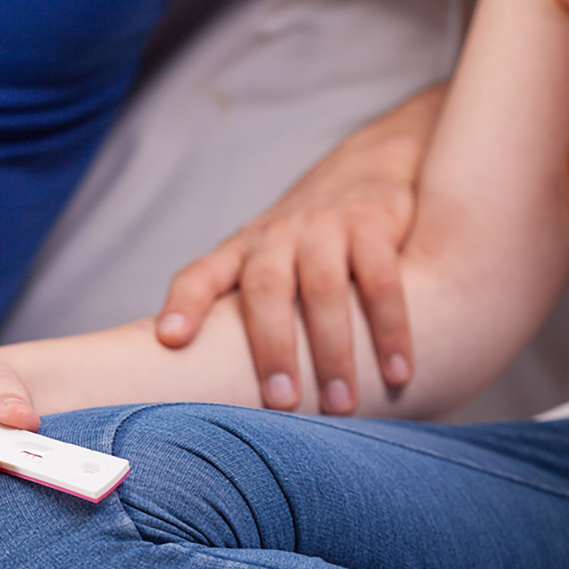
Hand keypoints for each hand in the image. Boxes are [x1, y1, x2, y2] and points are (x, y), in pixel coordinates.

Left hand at [156, 85, 446, 413]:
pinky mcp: (372, 221)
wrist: (371, 164)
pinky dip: (390, 328)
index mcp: (240, 251)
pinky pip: (381, 279)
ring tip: (342, 404)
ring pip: (322, 287)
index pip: (200, 275)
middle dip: (272, 347)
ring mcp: (322, 224)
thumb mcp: (264, 262)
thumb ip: (240, 309)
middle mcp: (275, 236)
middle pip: (265, 289)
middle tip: (282, 403)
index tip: (170, 340)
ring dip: (333, 349)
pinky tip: (398, 372)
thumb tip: (210, 386)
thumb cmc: (306, 242)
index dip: (184, 305)